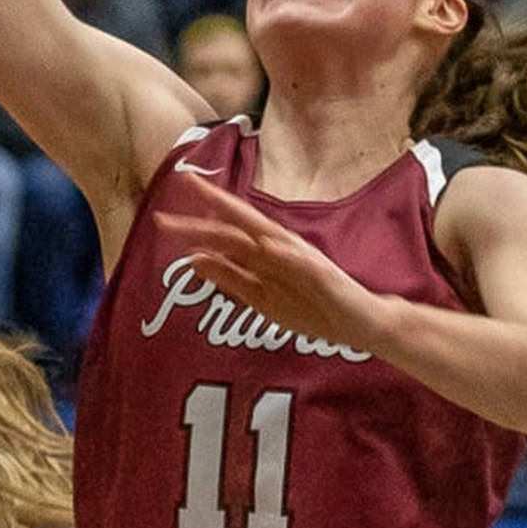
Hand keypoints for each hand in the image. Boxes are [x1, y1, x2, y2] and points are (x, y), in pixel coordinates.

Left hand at [153, 174, 390, 353]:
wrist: (360, 321)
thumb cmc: (312, 305)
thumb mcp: (261, 296)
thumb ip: (230, 276)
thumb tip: (194, 257)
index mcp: (265, 252)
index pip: (228, 228)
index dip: (200, 214)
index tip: (168, 205)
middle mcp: (280, 248)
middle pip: (237, 228)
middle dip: (203, 219)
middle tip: (166, 214)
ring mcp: (301, 259)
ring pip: (264, 236)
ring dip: (238, 223)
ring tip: (211, 209)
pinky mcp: (322, 275)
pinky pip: (300, 262)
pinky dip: (283, 252)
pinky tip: (266, 244)